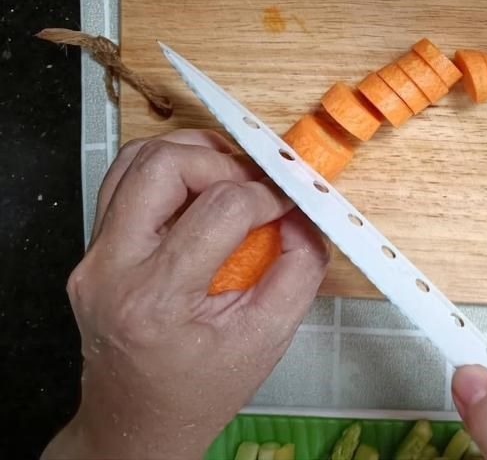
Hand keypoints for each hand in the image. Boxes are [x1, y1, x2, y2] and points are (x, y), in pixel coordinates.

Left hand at [43, 130, 328, 459]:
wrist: (137, 422)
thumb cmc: (200, 389)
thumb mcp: (269, 338)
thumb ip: (300, 267)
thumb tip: (304, 211)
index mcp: (156, 300)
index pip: (219, 209)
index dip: (266, 195)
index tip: (286, 204)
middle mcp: (111, 269)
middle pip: (162, 166)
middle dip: (221, 161)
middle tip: (252, 183)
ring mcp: (93, 256)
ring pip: (136, 159)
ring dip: (191, 155)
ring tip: (227, 179)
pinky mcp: (92, 248)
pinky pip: (125, 179)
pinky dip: (169, 170)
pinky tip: (199, 191)